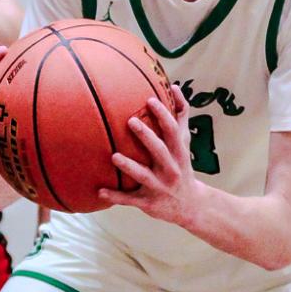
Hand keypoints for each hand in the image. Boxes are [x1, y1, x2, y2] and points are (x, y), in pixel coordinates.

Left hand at [98, 87, 196, 227]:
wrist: (190, 204)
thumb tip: (175, 87)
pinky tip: (100, 191)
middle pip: (160, 150)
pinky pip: (130, 200)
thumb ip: (181, 116)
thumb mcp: (185, 142)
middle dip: (147, 136)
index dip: (163, 115)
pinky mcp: (149, 203)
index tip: (150, 100)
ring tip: (114, 156)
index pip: (173, 131)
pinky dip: (115, 196)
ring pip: (144, 176)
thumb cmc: (181, 165)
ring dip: (129, 167)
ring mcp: (160, 187)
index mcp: (179, 152)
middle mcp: (171, 169)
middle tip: (131, 121)